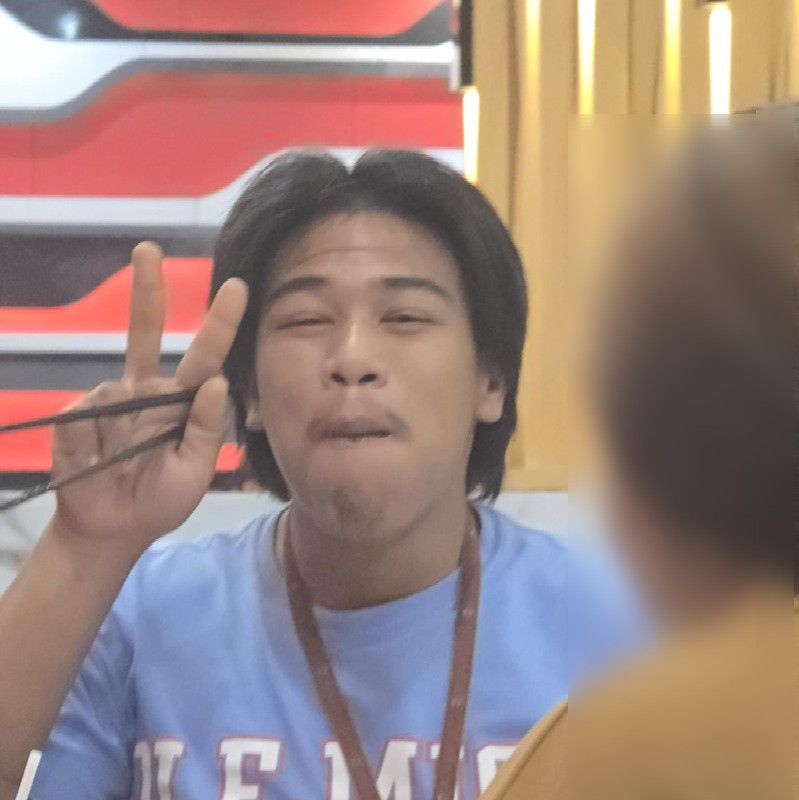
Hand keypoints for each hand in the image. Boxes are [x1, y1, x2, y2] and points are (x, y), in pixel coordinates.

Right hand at [49, 242, 247, 555]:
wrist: (111, 529)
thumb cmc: (161, 500)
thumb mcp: (194, 471)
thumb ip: (207, 429)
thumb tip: (217, 381)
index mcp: (182, 403)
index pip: (205, 358)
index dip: (219, 324)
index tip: (237, 286)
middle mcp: (148, 391)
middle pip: (146, 333)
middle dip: (147, 292)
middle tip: (148, 250)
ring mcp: (110, 400)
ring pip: (114, 384)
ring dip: (119, 424)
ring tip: (124, 464)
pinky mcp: (77, 415)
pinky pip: (84, 413)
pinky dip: (90, 437)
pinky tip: (97, 459)